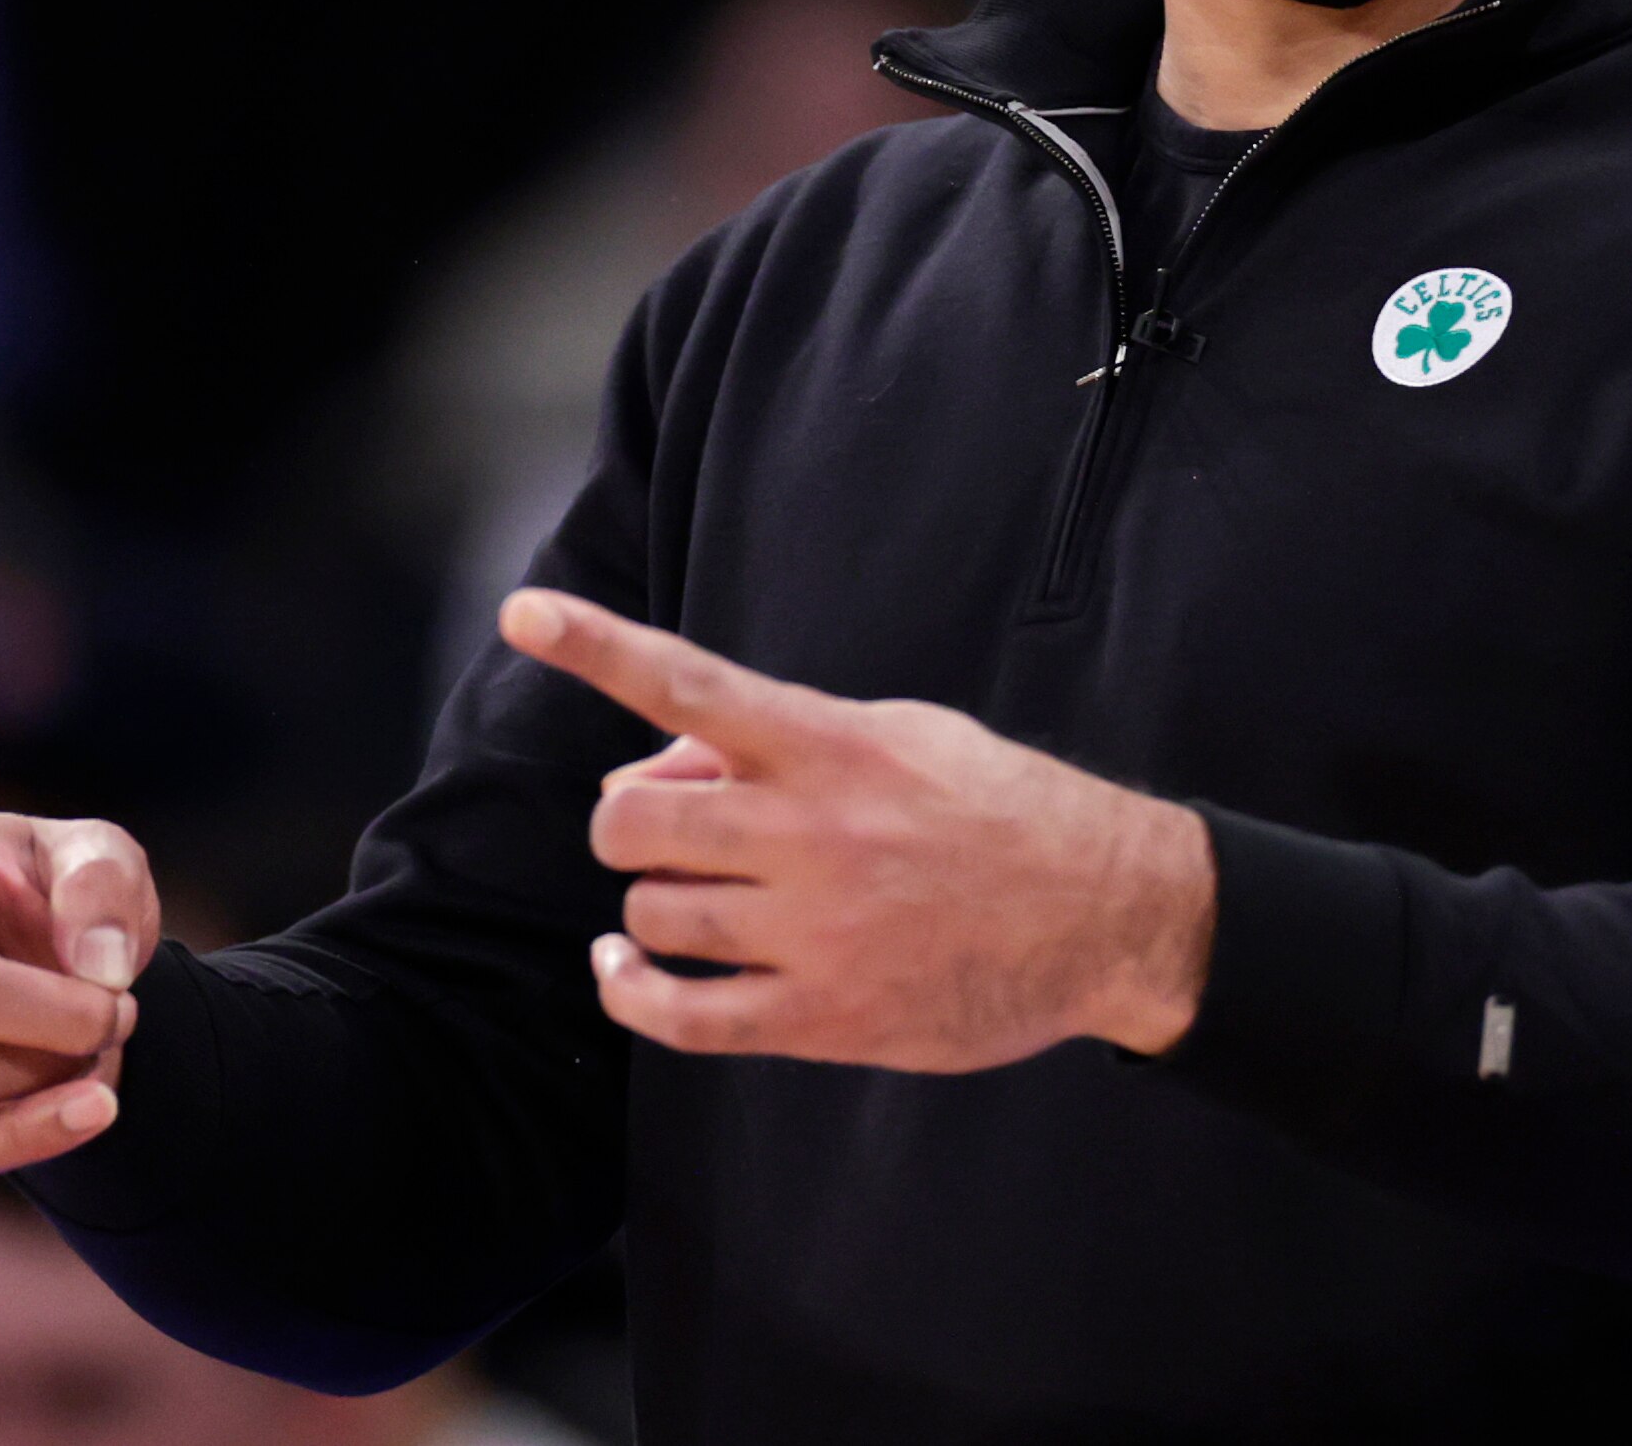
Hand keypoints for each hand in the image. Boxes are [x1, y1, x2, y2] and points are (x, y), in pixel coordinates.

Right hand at [0, 797, 157, 1177]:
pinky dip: (34, 1134)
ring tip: (98, 1041)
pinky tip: (95, 1108)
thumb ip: (101, 880)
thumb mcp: (99, 856)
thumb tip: (98, 965)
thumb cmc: (60, 899)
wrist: (69, 984)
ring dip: (50, 1067)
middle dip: (52, 1008)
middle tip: (119, 1007)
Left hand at [499, 588, 1214, 1070]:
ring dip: (655, 907)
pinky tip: (626, 971)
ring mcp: (816, 932)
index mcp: (830, 746)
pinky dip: (631, 991)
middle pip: (631, 824)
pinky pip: (679, 1016)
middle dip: (631, 826)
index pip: (688, 684)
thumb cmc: (996, 809)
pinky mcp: (825, 1019)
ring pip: (650, 915)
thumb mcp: (900, 735)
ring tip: (704, 901)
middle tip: (674, 832)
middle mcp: (812, 834)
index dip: (596, 645)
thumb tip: (655, 768)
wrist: (1107, 913)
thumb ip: (777, 742)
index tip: (523, 612)